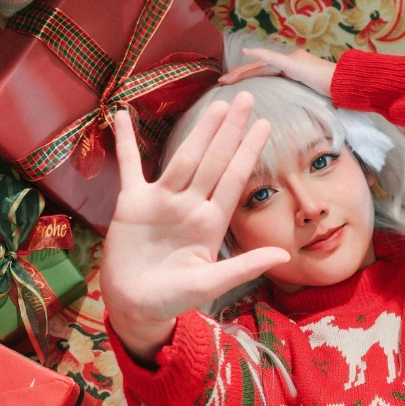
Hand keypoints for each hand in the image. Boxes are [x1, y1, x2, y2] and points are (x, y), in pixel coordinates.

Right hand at [101, 97, 289, 360]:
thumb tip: (284, 256)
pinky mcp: (132, 204)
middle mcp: (189, 206)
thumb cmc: (173, 299)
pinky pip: (129, 167)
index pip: (233, 179)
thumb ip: (243, 267)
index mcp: (210, 222)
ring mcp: (161, 202)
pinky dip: (124, 143)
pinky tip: (120, 116)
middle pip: (214, 161)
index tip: (264, 125)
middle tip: (246, 98)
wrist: (135, 306)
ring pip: (183, 158)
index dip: (248, 151)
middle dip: (230, 130)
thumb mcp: (210, 284)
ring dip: (198, 131)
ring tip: (215, 104)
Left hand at [219, 47, 335, 97]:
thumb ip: (297, 101)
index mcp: (291, 69)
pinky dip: (258, 54)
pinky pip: (272, 58)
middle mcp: (289, 61)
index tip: (231, 86)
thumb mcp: (309, 100)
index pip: (264, 73)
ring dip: (241, 71)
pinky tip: (246, 52)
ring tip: (225, 79)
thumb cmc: (333, 96)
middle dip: (238, 76)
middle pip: (258, 69)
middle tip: (221, 83)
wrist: (346, 86)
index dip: (247, 78)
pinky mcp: (294, 63)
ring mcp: (291, 60)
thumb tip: (290, 117)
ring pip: (260, 65)